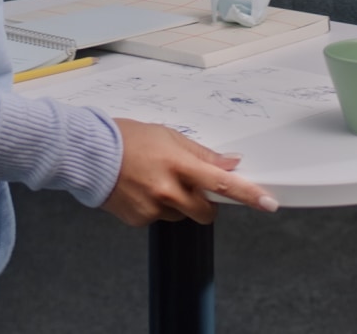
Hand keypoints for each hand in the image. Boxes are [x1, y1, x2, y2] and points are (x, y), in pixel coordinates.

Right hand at [100, 119, 279, 226]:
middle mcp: (167, 190)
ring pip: (181, 215)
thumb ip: (201, 153)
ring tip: (155, 181)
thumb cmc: (126, 139)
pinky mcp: (139, 220)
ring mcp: (152, 208)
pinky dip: (156, 208)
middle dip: (206, 203)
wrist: (89, 153)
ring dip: (177, 204)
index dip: (248, 194)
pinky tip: (141, 190)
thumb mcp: (168, 136)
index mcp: (178, 164)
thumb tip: (229, 163)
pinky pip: (158, 218)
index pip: (222, 183)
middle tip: (191, 186)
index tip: (268, 202)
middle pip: (205, 211)